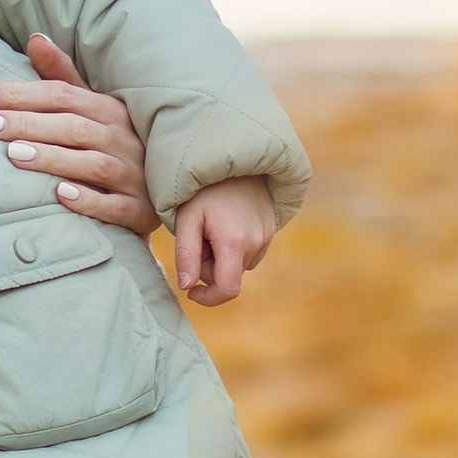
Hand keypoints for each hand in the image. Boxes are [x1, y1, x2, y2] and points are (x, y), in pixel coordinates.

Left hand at [0, 33, 150, 233]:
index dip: (21, 93)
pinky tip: (61, 195)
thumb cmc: (114, 144)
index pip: (62, 95)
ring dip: (52, 158)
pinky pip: (115, 206)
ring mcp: (133, 176)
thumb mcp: (93, 108)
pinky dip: (89, 200)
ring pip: (93, 165)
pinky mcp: (138, 211)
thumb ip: (62, 76)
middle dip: (27, 124)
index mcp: (109, 110)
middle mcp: (123, 139)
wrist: (164, 192)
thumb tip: (34, 38)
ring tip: (13, 154)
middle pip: (73, 127)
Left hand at [173, 175, 275, 305]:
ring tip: (212, 226)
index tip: (191, 291)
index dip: (208, 298)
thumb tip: (186, 286)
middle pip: (228, 276)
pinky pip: (248, 252)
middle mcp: (257, 243)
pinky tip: (226, 222)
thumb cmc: (204, 189)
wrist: (235, 160)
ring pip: (237, 265)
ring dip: (221, 256)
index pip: (227, 289)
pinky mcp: (271, 231)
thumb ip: (186, 255)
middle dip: (208, 266)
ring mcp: (268, 237)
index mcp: (235, 242)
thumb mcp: (187, 219)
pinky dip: (234, 247)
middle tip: (197, 236)